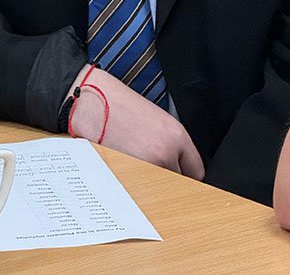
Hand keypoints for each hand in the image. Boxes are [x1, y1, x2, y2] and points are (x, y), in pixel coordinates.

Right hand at [66, 65, 204, 179]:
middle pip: (179, 182)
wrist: (93, 100)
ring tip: (136, 163)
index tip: (181, 173)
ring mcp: (147, 167)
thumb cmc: (119, 105)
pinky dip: (135, 184)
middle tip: (153, 165)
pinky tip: (126, 167)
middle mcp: (166, 153)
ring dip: (151, 182)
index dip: (187, 173)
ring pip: (159, 188)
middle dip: (168, 176)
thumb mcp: (155, 118)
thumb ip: (170, 141)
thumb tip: (176, 163)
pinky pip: (139, 189)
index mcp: (176, 135)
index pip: (196, 170)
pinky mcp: (128, 175)